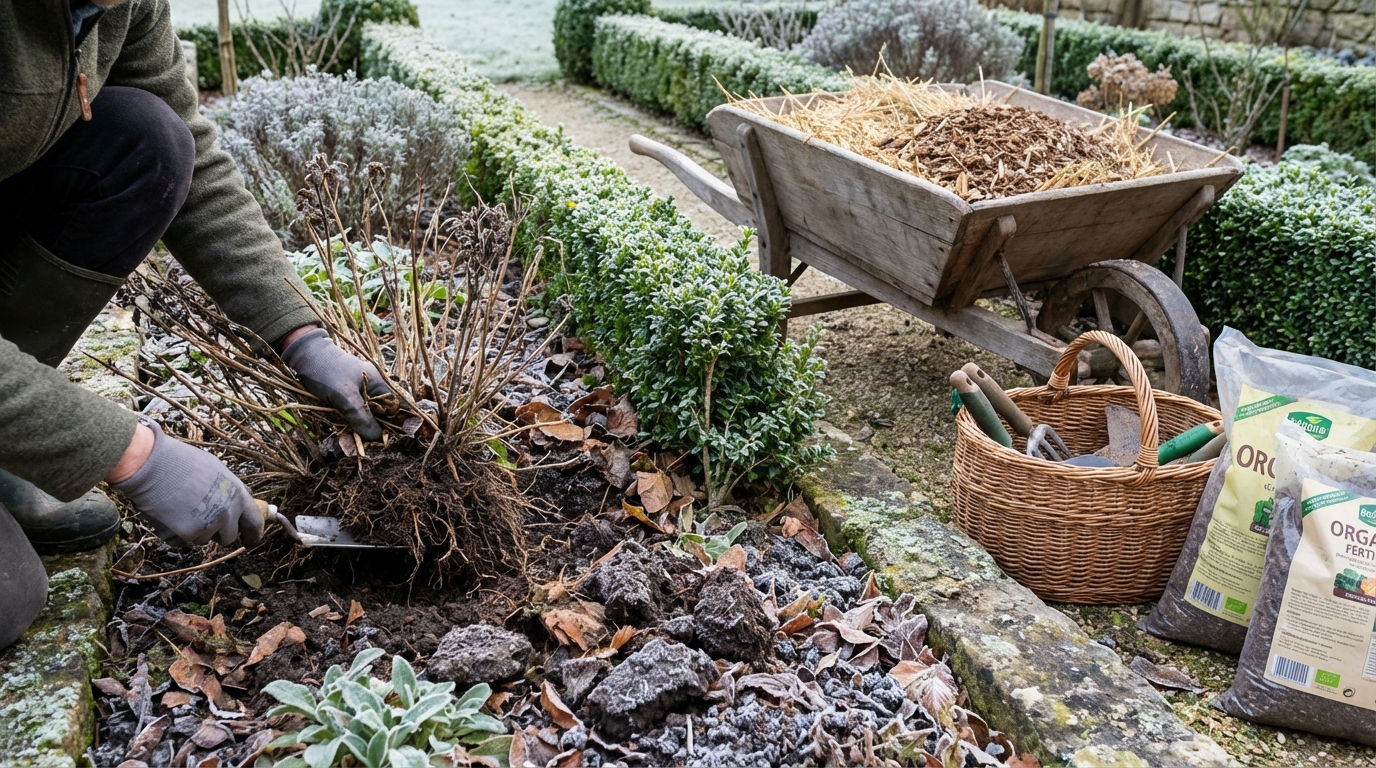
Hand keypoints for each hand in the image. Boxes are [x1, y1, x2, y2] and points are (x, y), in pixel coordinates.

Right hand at [108, 421, 262, 546]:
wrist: (152, 464)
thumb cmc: (181, 462)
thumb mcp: (216, 469)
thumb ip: (231, 489)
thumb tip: (242, 500)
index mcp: (237, 494)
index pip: (254, 522)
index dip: (253, 535)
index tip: (250, 541)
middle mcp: (227, 512)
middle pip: (228, 537)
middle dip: (217, 533)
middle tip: (202, 521)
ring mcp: (208, 525)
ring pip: (204, 539)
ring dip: (194, 530)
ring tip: (180, 507)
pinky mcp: (187, 534)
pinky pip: (183, 541)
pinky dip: (175, 533)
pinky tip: (168, 514)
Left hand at [280, 327, 391, 440]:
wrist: (304, 356)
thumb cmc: (327, 372)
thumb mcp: (345, 397)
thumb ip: (362, 417)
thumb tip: (378, 438)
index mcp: (380, 384)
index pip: (398, 408)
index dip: (399, 425)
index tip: (391, 442)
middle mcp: (374, 389)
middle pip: (384, 415)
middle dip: (379, 431)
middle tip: (371, 447)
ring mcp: (361, 393)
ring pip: (369, 417)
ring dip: (364, 430)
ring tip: (357, 444)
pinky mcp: (348, 398)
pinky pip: (356, 415)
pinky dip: (354, 425)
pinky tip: (348, 435)